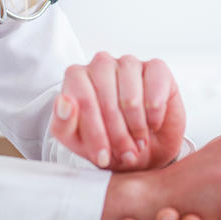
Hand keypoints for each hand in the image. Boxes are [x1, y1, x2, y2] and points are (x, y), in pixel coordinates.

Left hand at [51, 52, 184, 170]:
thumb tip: (64, 102)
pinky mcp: (157, 67)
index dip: (94, 132)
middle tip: (126, 154)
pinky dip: (155, 112)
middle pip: (107, 100)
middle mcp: (101, 64)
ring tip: (139, 142)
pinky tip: (153, 123)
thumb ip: (63, 124)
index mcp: (77, 77)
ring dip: (136, 126)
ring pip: (131, 97)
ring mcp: (129, 63)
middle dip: (117, 134)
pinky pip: (155, 86)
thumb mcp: (78, 141)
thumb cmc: (107, 142)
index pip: (83, 100)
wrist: (144, 148)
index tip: (102, 157)